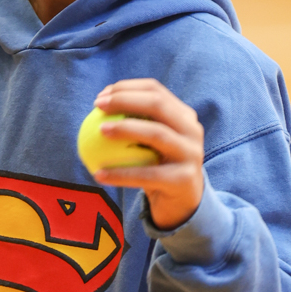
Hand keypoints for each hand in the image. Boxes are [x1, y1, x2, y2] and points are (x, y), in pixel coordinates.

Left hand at [91, 78, 203, 231]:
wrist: (182, 203)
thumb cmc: (158, 166)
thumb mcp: (151, 141)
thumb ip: (134, 122)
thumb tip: (98, 104)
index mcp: (184, 115)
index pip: (155, 90)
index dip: (126, 88)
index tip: (101, 96)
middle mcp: (192, 130)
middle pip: (158, 104)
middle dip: (125, 100)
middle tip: (98, 106)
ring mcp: (191, 154)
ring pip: (156, 134)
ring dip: (125, 129)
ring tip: (100, 131)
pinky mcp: (183, 179)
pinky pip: (147, 175)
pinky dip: (121, 174)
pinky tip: (99, 174)